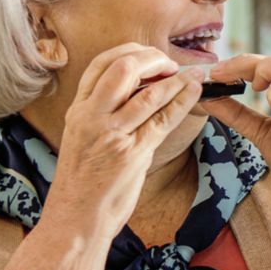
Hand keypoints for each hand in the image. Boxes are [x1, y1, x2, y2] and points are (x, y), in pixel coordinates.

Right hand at [44, 44, 204, 240]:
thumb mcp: (83, 138)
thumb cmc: (84, 182)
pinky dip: (183, 103)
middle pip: (123, 68)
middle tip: (171, 63)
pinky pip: (162, 120)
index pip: (100, 64)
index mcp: (78, 110)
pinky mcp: (131, 153)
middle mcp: (90, 116)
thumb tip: (140, 93)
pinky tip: (195, 93)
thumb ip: (104, 114)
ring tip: (193, 74)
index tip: (150, 55)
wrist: (75, 217)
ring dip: (176, 80)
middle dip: (153, 59)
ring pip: (148, 94)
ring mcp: (110, 134)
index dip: (129, 52)